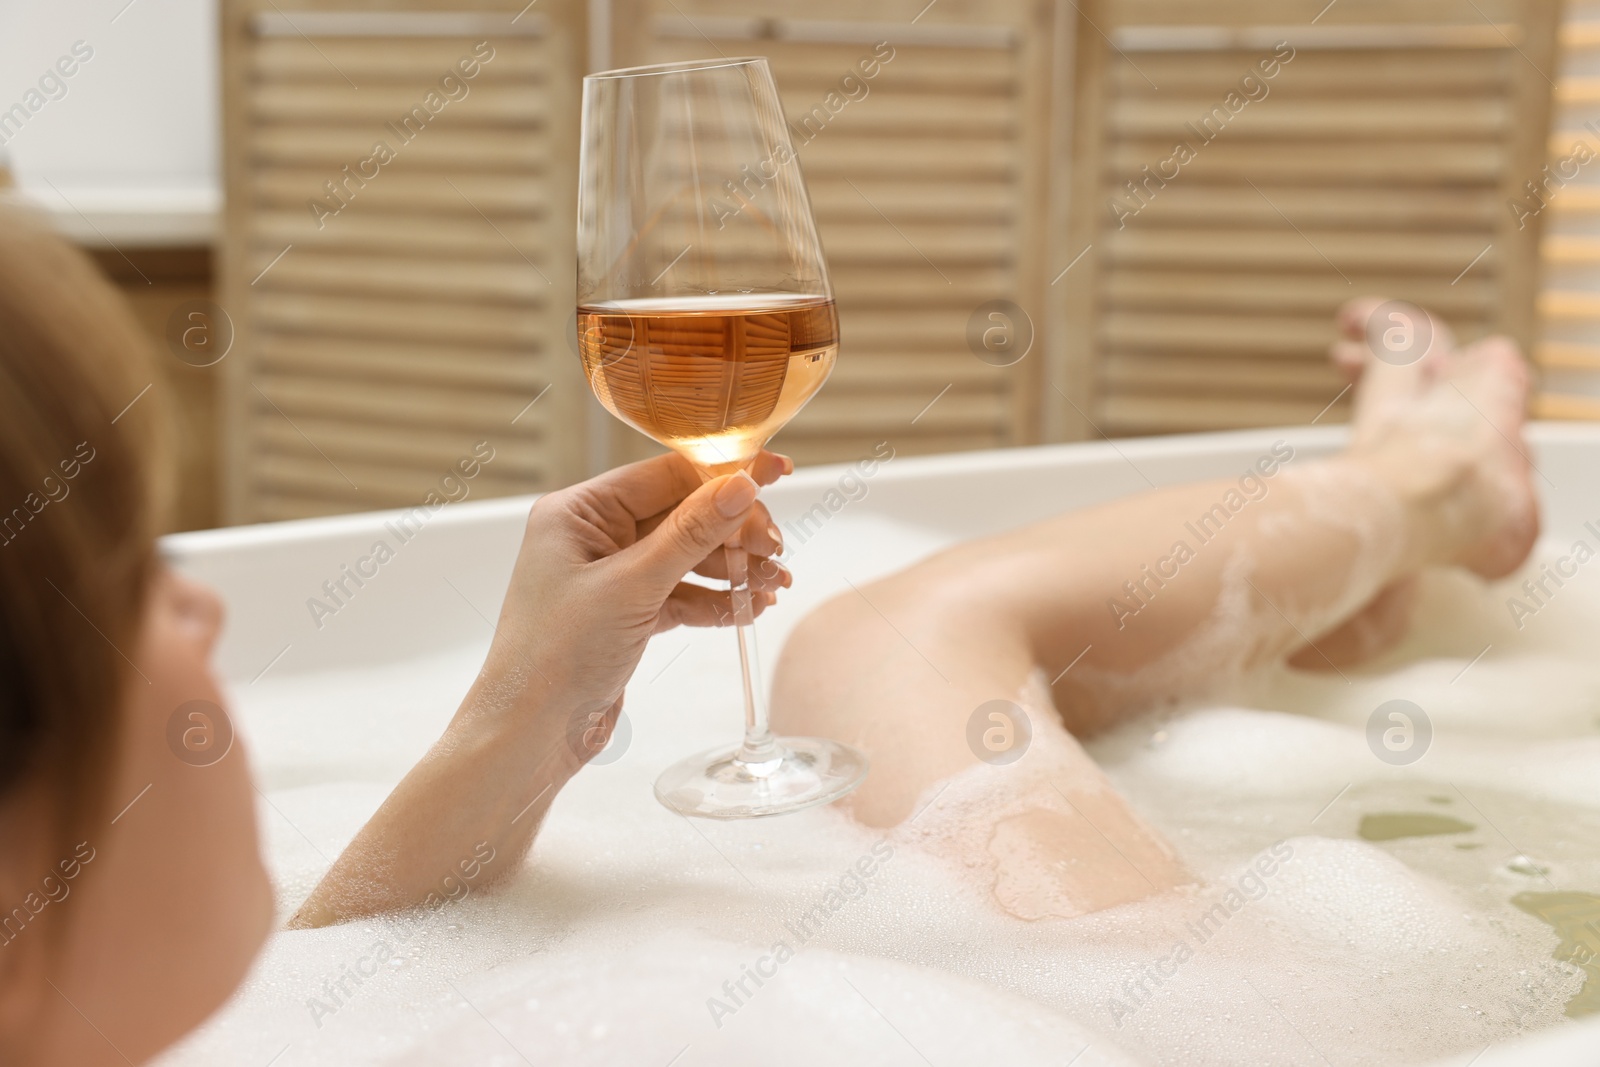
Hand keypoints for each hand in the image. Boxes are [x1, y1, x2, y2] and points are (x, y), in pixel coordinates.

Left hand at [465, 450, 791, 760]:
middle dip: (734, 532)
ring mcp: (610, 576)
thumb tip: (741, 484)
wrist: (531, 736)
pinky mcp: (626, 614)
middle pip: (682, 515)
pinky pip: (681, 594)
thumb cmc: (556, 656)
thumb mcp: (632, 586)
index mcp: (578, 512)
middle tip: (775, 550)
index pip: (664, 475)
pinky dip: (715, 601)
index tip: (775, 472)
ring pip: (687, 557)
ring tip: (773, 585)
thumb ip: (691, 533)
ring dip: (733, 569)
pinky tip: (749, 609)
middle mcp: (592, 536)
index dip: (723, 474)